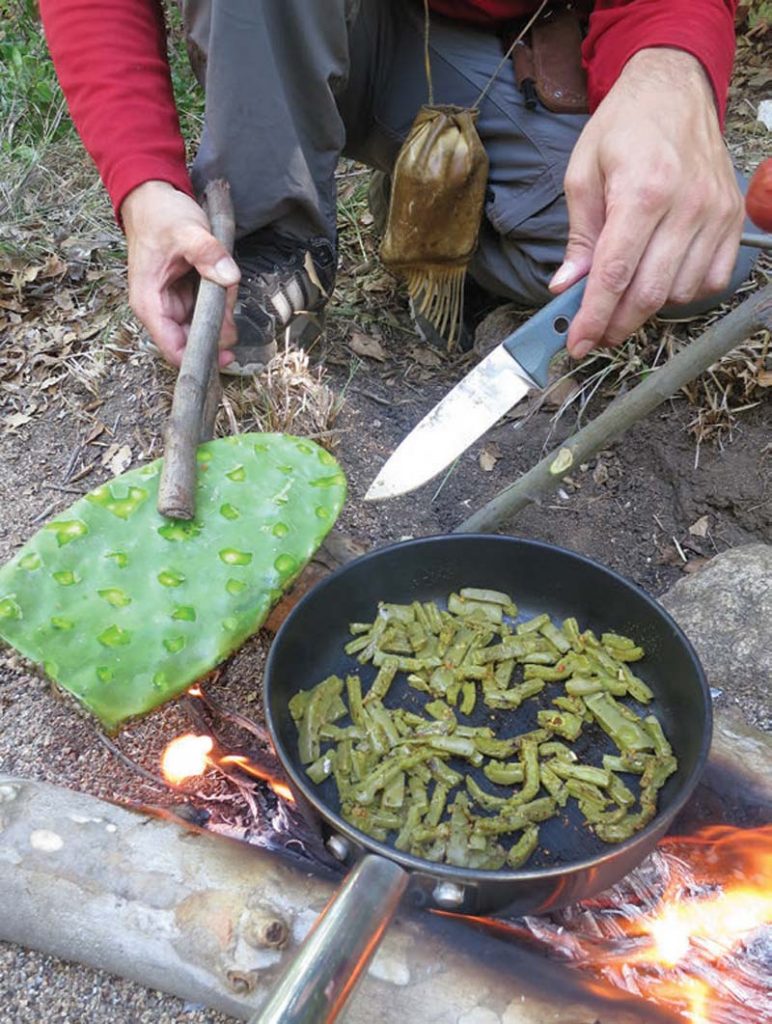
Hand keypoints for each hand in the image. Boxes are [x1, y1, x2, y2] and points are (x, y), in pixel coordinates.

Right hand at [121, 181, 239, 367]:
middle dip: (217, 330)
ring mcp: (175, 303)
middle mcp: (160, 310)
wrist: (153, 197)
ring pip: (205, 325)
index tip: (225, 357)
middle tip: (231, 308)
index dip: (199, 359)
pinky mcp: (187, 295)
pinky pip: (209, 308)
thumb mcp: (186, 231)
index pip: (173, 349)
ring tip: (225, 285)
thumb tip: (230, 277)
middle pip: (193, 341)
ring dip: (222, 312)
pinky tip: (225, 284)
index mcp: (150, 304)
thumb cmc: (160, 216)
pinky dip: (221, 301)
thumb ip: (207, 254)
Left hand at [550, 48, 743, 358]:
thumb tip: (567, 286)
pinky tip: (661, 280)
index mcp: (642, 191)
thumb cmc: (624, 128)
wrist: (676, 89)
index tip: (578, 345)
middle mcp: (686, 205)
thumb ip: (579, 236)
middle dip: (617, 324)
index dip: (595, 318)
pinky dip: (683, 293)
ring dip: (648, 308)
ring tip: (624, 299)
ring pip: (680, 293)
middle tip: (596, 334)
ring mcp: (715, 213)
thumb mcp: (584, 173)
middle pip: (650, 293)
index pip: (615, 274)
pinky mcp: (732, 219)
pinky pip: (711, 280)